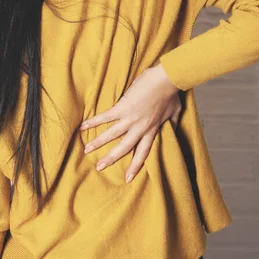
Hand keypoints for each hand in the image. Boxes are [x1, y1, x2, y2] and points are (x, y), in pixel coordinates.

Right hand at [79, 63, 181, 182]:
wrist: (166, 80)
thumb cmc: (171, 94)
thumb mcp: (175, 112)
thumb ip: (172, 122)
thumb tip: (174, 127)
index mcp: (152, 131)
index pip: (142, 153)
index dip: (135, 166)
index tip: (127, 178)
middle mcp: (140, 128)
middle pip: (124, 148)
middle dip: (110, 159)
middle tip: (99, 168)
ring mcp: (130, 118)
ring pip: (111, 135)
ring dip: (98, 143)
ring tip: (86, 150)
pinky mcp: (122, 107)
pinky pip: (106, 117)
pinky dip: (94, 122)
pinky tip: (83, 126)